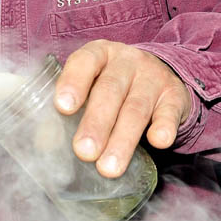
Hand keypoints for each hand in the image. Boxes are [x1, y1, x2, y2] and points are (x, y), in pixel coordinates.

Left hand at [53, 40, 190, 177]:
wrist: (159, 75)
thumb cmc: (110, 84)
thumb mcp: (91, 85)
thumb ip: (70, 107)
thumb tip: (46, 142)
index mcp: (98, 54)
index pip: (84, 62)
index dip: (73, 83)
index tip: (62, 108)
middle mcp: (126, 61)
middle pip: (110, 91)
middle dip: (96, 123)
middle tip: (83, 151)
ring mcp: (152, 76)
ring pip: (136, 109)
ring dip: (122, 140)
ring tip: (108, 167)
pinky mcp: (175, 96)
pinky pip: (169, 112)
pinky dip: (163, 127)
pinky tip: (158, 142)